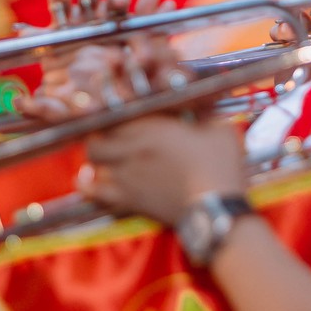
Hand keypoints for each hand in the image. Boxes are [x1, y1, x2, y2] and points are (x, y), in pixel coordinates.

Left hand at [28, 0, 167, 114]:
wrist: (104, 114)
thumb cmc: (73, 102)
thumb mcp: (54, 101)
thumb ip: (39, 96)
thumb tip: (21, 68)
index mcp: (63, 27)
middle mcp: (88, 21)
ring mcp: (113, 26)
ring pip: (116, 3)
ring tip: (121, 0)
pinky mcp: (137, 37)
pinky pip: (148, 19)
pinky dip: (155, 9)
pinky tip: (164, 3)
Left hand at [84, 112, 246, 227]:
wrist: (215, 207)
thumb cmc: (220, 165)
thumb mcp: (217, 128)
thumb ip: (202, 113)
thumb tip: (198, 103)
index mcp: (151, 127)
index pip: (114, 114)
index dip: (113, 115)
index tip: (119, 117)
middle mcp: (132, 148)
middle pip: (96, 140)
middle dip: (99, 138)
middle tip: (108, 140)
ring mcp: (127, 176)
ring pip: (93, 165)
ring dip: (95, 162)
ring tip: (102, 162)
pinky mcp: (129, 201)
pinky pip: (96, 195)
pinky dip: (90, 189)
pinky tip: (89, 184)